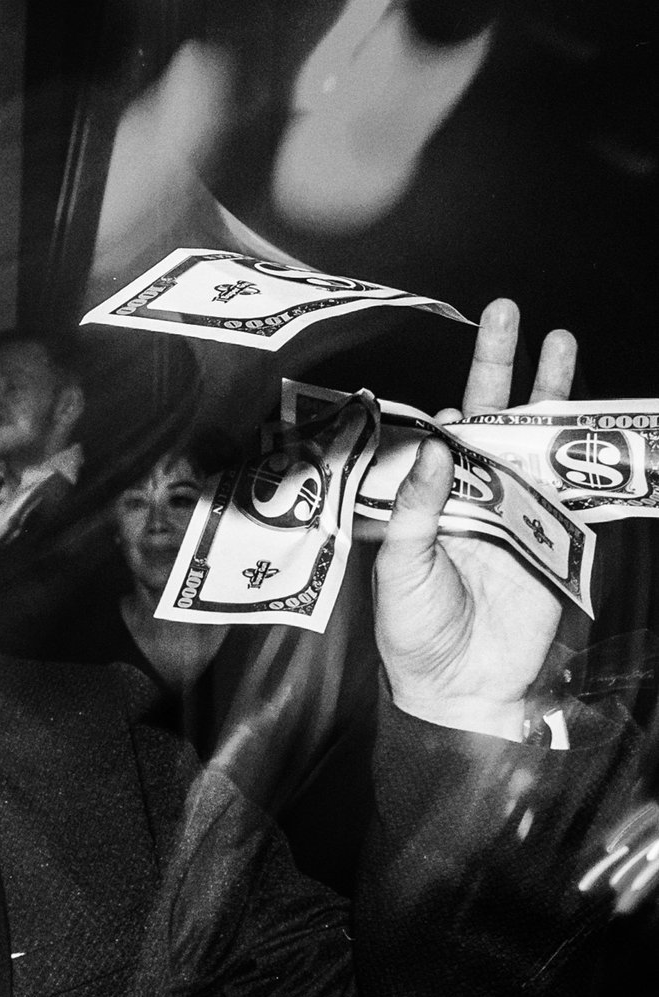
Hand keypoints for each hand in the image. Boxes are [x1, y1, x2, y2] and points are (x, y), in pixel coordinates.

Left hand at [372, 300, 574, 740]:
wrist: (458, 686)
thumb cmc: (413, 631)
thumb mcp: (399, 568)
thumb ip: (414, 508)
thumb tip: (434, 443)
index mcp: (429, 499)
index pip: (438, 439)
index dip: (445, 415)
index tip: (449, 408)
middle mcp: (474, 494)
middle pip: (490, 418)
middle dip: (500, 365)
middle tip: (506, 310)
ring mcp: (518, 510)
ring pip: (536, 440)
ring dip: (550, 392)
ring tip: (562, 341)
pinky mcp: (554, 535)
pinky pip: (573, 488)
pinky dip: (589, 453)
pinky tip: (597, 419)